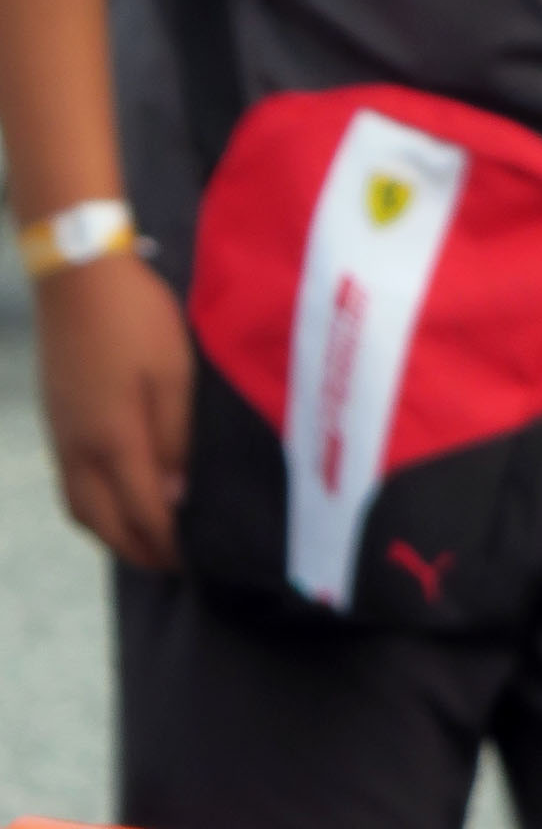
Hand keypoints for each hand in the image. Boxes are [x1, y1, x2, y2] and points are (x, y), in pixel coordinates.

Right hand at [35, 248, 192, 568]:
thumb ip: (176, 445)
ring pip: (81, 511)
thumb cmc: (135, 316)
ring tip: (150, 538)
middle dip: (142, 552)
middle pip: (105, 527)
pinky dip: (96, 509)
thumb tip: (177, 500)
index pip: (145, 518)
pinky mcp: (53, 421)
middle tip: (178, 561)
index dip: (173, 546)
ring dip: (114, 534)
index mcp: (114, 440)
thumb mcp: (175, 378)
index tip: (201, 560)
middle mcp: (78, 448)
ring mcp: (59, 435)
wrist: (74, 267)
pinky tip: (120, 500)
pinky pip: (70, 485)